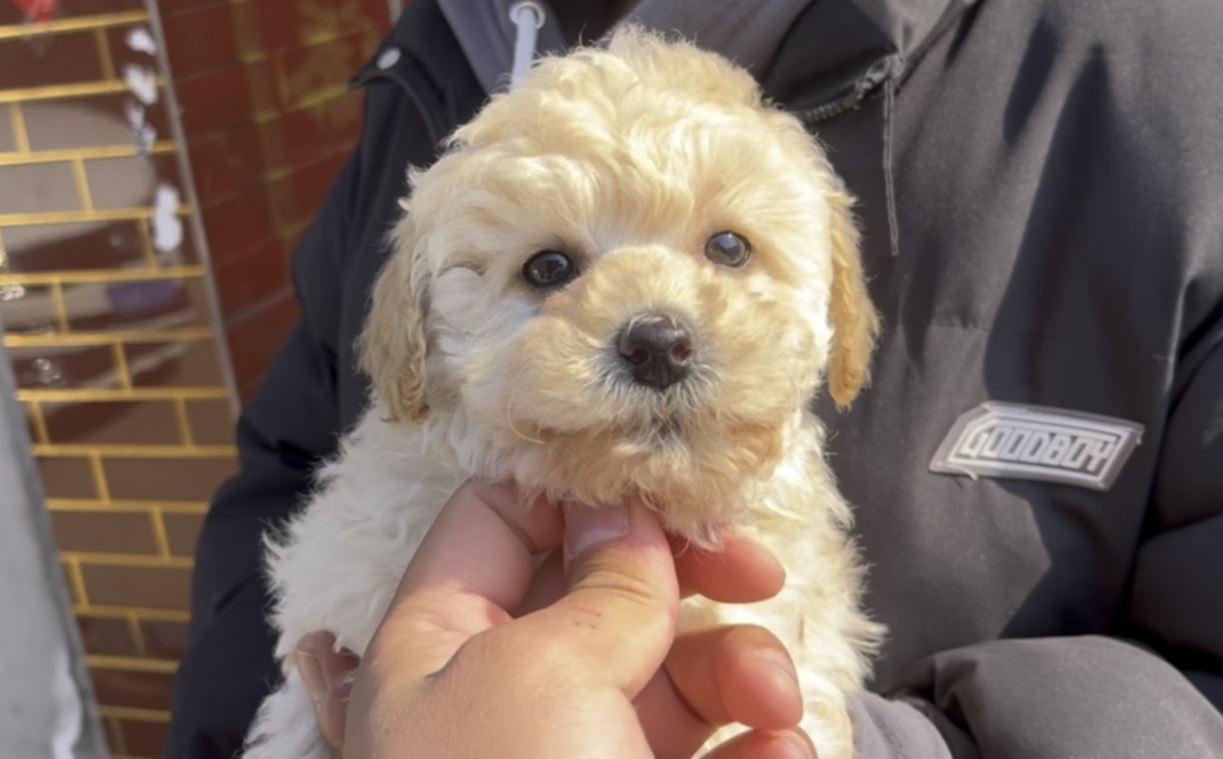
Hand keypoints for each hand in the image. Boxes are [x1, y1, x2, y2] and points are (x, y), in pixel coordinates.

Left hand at [296, 479, 813, 758]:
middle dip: (689, 582)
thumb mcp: (545, 674)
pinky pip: (710, 753)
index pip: (500, 520)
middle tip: (757, 572)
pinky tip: (783, 756)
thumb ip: (599, 585)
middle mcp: (504, 693)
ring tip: (775, 707)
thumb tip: (624, 515)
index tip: (675, 490)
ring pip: (669, 674)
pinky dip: (755, 747)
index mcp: (438, 643)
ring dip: (739, 673)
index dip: (586, 492)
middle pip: (603, 593)